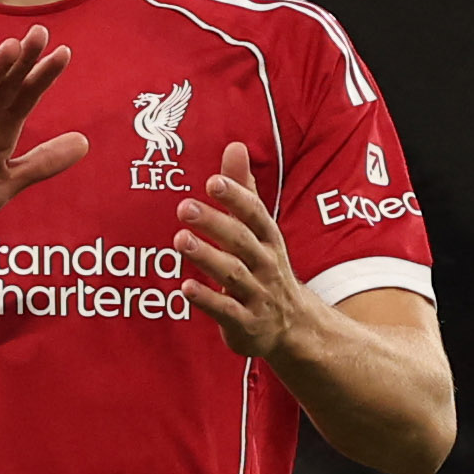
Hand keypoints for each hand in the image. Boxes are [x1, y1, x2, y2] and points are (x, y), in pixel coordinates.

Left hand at [173, 141, 307, 360]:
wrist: (293, 327)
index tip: (214, 181)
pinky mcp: (246, 323)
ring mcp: (257, 295)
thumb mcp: (260, 230)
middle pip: (241, 241)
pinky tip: (185, 287)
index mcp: (269, 239)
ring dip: (206, 257)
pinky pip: (226, 311)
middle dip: (215, 223)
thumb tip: (234, 146)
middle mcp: (266, 265)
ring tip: (180, 240)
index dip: (236, 197)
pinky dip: (208, 299)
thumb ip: (244, 190)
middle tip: (184, 207)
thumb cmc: (266, 268)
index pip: (255, 214)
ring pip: (232, 274)